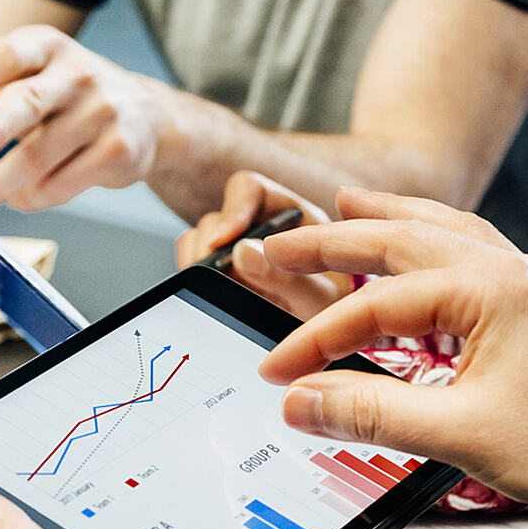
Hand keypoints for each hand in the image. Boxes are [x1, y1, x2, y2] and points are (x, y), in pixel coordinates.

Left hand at [0, 25, 175, 211]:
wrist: (144, 117)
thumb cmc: (64, 95)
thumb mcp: (17, 78)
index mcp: (45, 46)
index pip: (2, 58)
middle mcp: (77, 73)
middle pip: (28, 101)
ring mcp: (103, 112)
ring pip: (43, 154)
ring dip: (4, 182)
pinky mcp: (120, 150)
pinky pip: (67, 182)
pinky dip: (37, 196)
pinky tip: (22, 197)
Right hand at [176, 172, 349, 319]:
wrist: (328, 338)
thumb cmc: (334, 309)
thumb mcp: (321, 298)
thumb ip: (289, 278)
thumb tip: (241, 252)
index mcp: (290, 216)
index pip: (250, 191)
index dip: (232, 210)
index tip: (221, 241)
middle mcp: (258, 228)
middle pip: (216, 220)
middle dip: (208, 250)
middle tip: (211, 281)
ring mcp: (235, 251)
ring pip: (198, 242)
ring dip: (200, 268)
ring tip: (214, 294)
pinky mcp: (220, 275)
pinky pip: (193, 268)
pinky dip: (196, 282)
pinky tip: (212, 301)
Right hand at [257, 190, 527, 508]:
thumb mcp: (463, 434)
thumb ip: (372, 413)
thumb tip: (300, 402)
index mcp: (493, 291)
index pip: (378, 306)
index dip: (316, 339)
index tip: (276, 372)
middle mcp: (512, 271)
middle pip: (404, 236)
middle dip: (334, 238)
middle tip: (278, 242)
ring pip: (444, 228)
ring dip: (388, 215)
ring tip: (345, 202)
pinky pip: (473, 247)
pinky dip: (432, 234)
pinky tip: (421, 242)